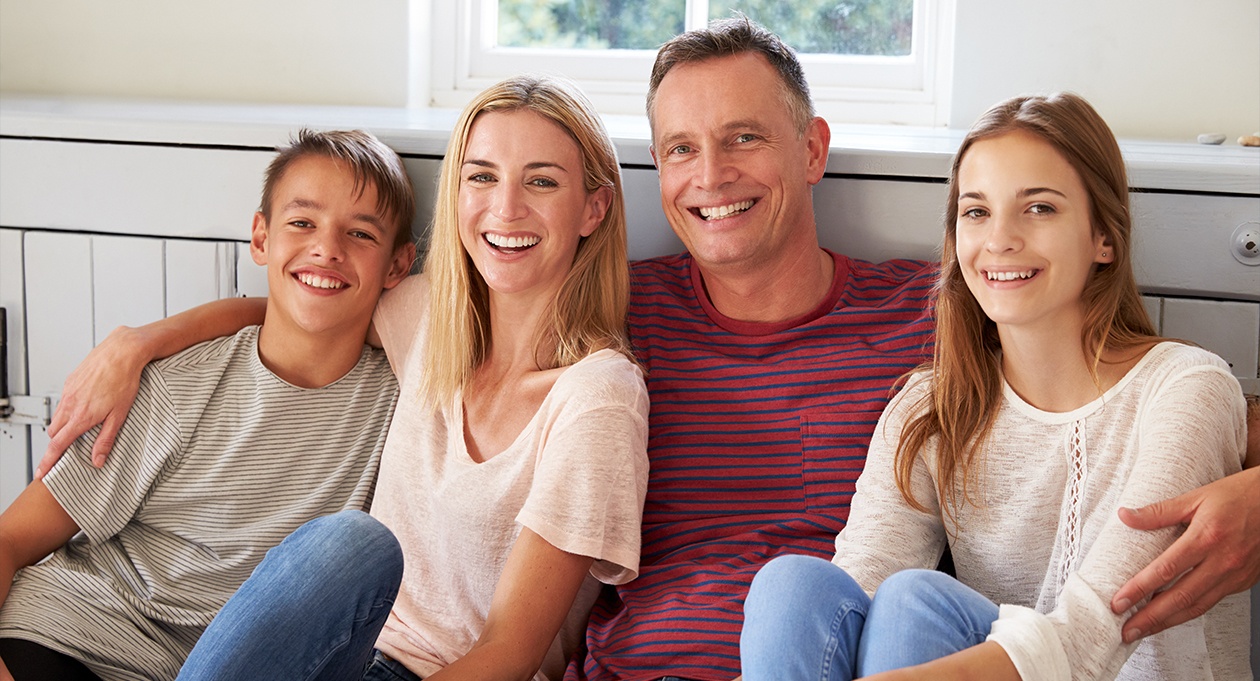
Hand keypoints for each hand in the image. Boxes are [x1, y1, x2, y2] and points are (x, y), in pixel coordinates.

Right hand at [34, 326, 149, 477]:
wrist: (121, 352)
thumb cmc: (125, 381)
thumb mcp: (120, 415)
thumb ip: (106, 439)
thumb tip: (97, 460)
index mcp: (81, 417)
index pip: (58, 445)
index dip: (48, 461)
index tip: (41, 473)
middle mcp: (70, 405)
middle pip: (54, 432)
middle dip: (58, 443)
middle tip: (68, 449)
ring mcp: (68, 392)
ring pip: (57, 416)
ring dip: (63, 425)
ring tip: (79, 427)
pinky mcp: (70, 382)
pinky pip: (63, 401)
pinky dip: (68, 409)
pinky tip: (84, 406)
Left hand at [1111, 467, 1259, 641]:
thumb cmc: (1240, 496)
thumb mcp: (1197, 497)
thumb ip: (1159, 511)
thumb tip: (1125, 516)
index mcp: (1207, 537)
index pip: (1166, 570)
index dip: (1139, 589)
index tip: (1118, 602)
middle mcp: (1222, 561)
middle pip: (1181, 597)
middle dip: (1150, 618)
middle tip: (1125, 631)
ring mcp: (1235, 575)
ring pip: (1198, 606)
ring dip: (1168, 622)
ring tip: (1143, 630)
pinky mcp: (1243, 582)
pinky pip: (1212, 601)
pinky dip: (1189, 612)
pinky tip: (1172, 615)